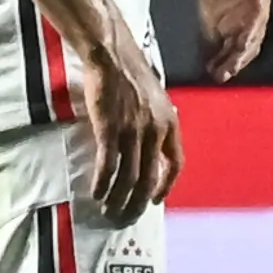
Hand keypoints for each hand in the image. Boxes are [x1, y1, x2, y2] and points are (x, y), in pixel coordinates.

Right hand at [73, 37, 180, 218]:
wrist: (112, 55)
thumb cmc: (131, 74)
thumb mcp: (156, 100)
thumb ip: (157, 124)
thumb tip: (151, 150)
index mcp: (170, 123)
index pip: (176, 164)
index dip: (166, 187)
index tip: (156, 200)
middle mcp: (155, 131)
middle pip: (150, 179)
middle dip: (137, 204)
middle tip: (125, 217)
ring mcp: (133, 131)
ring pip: (128, 178)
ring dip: (117, 199)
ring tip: (108, 211)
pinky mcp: (109, 129)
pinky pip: (107, 165)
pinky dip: (102, 183)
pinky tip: (96, 193)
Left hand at [187, 0, 272, 81]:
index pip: (259, 11)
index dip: (252, 30)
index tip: (241, 46)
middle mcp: (255, 2)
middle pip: (254, 33)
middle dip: (241, 54)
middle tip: (227, 71)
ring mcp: (243, 14)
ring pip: (245, 42)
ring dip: (234, 60)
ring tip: (220, 75)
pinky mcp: (230, 20)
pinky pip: (231, 43)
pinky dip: (224, 56)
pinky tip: (213, 68)